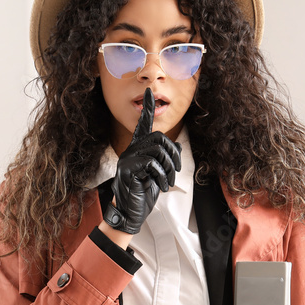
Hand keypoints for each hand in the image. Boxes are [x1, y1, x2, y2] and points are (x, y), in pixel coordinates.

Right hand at [103, 88, 181, 234]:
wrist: (130, 213)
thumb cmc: (144, 192)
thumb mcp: (159, 175)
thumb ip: (166, 159)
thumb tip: (175, 146)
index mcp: (138, 149)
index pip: (143, 125)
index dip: (147, 108)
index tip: (149, 91)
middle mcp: (131, 150)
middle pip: (159, 138)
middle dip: (173, 155)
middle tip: (176, 172)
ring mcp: (128, 159)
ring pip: (158, 151)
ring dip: (169, 168)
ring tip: (168, 182)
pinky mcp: (128, 169)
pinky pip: (152, 163)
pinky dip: (162, 176)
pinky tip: (161, 186)